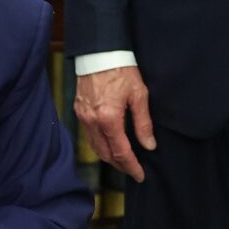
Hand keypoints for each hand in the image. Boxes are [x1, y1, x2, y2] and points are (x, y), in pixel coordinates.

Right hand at [74, 65, 156, 181]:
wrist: (99, 52)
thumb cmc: (121, 70)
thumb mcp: (139, 95)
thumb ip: (143, 123)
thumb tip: (149, 145)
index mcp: (109, 119)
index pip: (121, 152)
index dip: (132, 167)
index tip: (140, 175)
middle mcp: (93, 121)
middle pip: (106, 154)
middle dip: (120, 165)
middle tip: (133, 169)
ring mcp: (83, 117)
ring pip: (95, 147)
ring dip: (109, 157)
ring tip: (123, 160)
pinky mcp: (78, 111)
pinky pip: (89, 135)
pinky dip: (100, 144)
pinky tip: (109, 143)